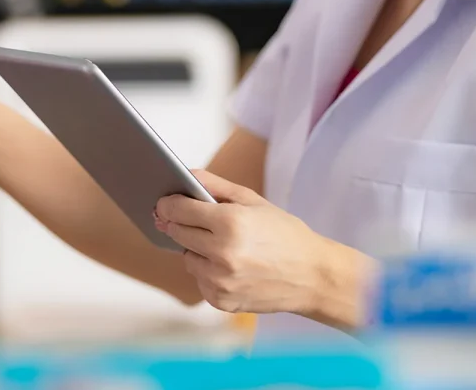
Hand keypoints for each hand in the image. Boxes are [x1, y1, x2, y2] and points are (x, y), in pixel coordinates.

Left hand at [154, 170, 365, 324]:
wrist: (312, 276)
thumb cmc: (284, 234)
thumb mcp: (253, 201)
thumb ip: (215, 185)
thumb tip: (185, 175)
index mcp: (230, 223)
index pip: (179, 210)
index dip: (168, 203)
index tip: (163, 201)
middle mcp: (222, 253)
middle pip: (177, 233)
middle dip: (180, 224)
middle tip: (191, 219)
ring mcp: (220, 280)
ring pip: (186, 258)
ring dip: (196, 249)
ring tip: (223, 245)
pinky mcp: (221, 300)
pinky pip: (199, 279)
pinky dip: (208, 271)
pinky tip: (230, 266)